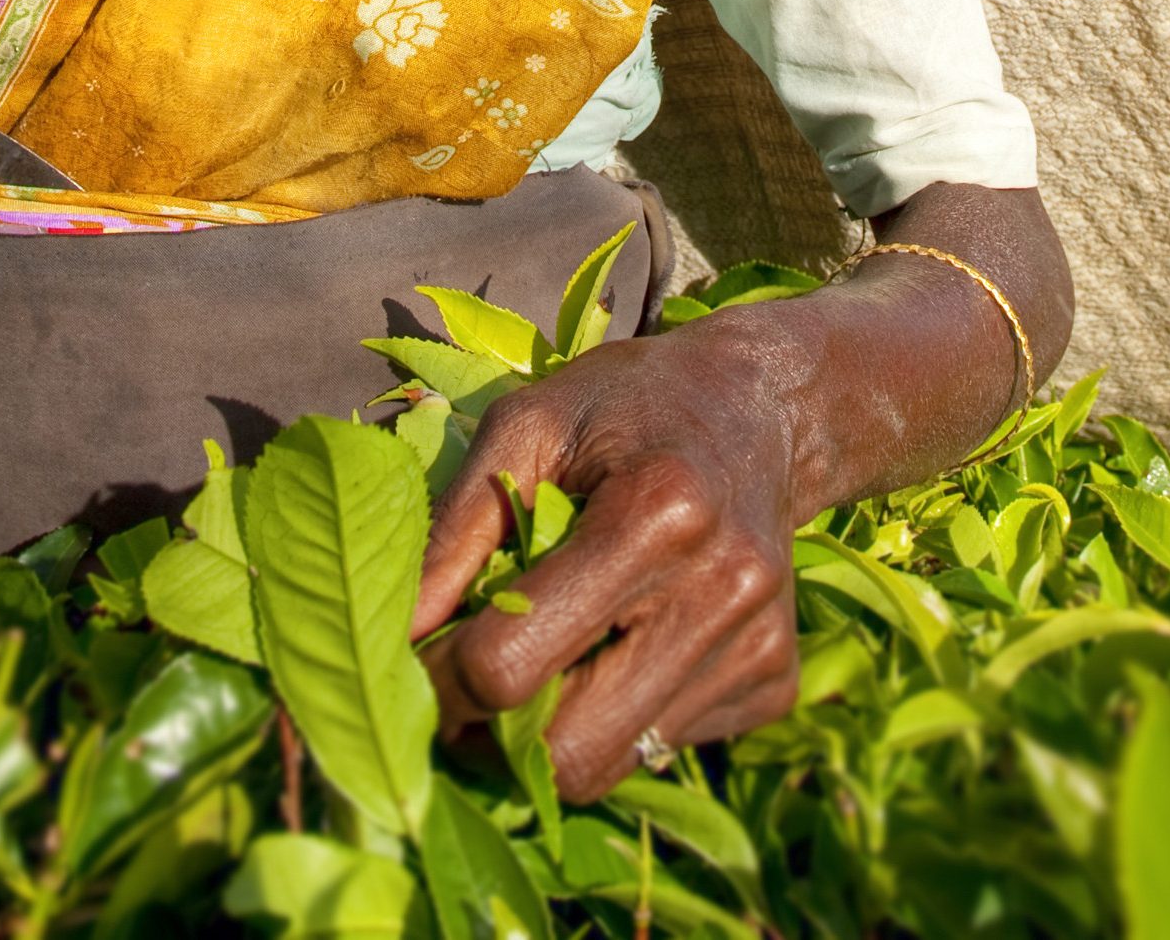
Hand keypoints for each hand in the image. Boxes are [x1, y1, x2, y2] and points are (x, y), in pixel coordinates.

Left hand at [411, 321, 808, 800]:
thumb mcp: (527, 426)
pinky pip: (664, 748)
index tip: (411, 665)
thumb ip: (455, 530)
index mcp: (656, 514)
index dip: (438, 682)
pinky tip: (617, 649)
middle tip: (461, 697)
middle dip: (491, 740)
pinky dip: (616, 720)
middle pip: (569, 751)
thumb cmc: (627, 405)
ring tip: (532, 669)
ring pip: (612, 765)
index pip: (511, 662)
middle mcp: (721, 592)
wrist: (763, 406)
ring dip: (549, 739)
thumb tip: (392, 635)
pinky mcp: (776, 684)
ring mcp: (757, 647)